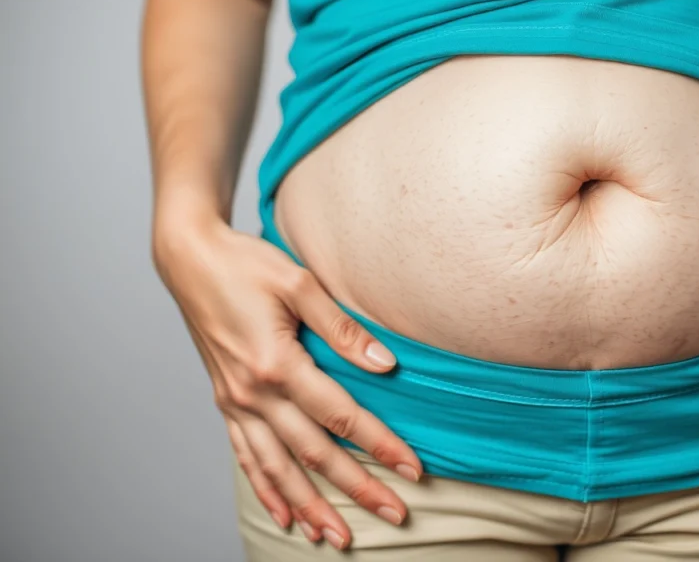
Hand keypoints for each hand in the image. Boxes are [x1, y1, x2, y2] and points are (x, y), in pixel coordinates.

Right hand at [152, 213, 421, 550]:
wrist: (191, 260)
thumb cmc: (246, 265)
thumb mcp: (300, 284)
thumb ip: (343, 329)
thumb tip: (384, 365)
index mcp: (276, 363)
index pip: (340, 416)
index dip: (380, 444)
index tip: (413, 469)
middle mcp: (252, 392)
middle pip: (313, 454)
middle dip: (357, 488)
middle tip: (395, 515)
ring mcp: (235, 401)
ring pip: (277, 468)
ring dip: (310, 506)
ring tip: (338, 537)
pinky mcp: (225, 401)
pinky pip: (246, 457)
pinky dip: (266, 490)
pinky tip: (284, 515)